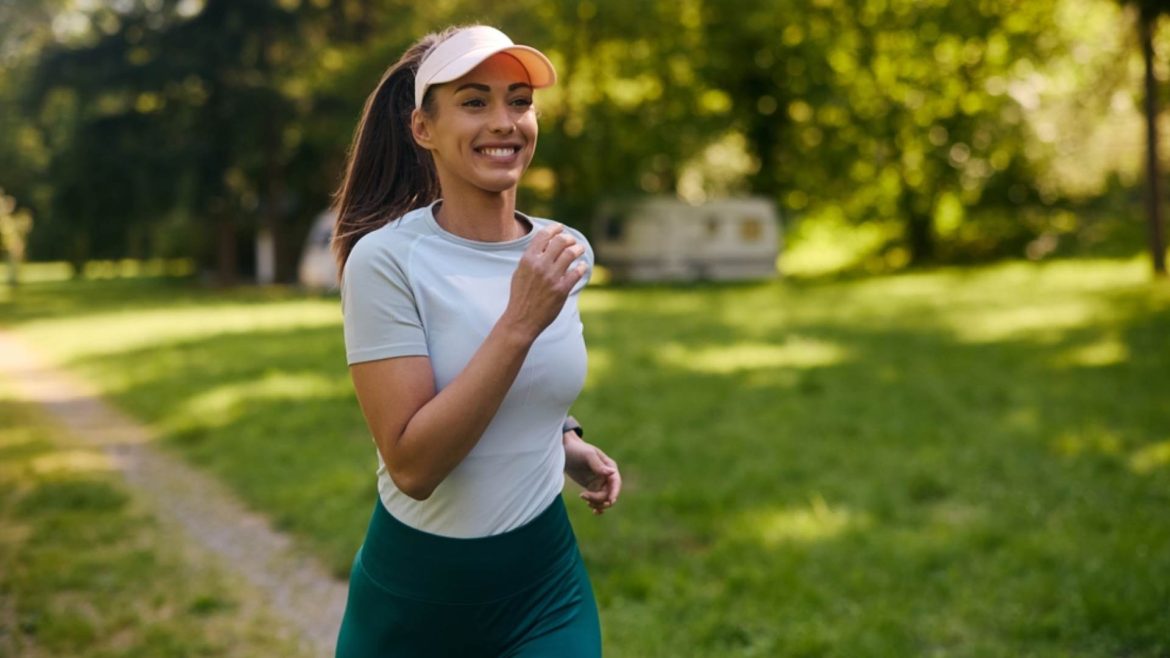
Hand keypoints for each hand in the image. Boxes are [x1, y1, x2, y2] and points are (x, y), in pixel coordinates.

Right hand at [503, 224, 586, 339]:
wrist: (521, 319)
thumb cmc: (520, 296)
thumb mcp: (520, 272)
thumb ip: (531, 258)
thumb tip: (544, 244)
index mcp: (528, 259)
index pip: (544, 236)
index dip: (554, 229)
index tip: (561, 228)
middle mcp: (540, 266)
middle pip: (560, 241)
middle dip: (569, 238)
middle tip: (572, 241)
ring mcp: (551, 277)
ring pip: (570, 254)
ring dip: (578, 249)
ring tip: (580, 249)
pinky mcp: (561, 290)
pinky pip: (576, 272)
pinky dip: (581, 267)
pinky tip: (582, 266)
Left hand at [563, 433, 620, 514]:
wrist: (564, 450)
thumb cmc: (576, 449)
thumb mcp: (587, 455)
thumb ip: (598, 465)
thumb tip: (612, 473)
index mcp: (610, 467)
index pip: (616, 483)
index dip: (614, 493)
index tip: (609, 501)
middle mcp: (607, 476)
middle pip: (610, 494)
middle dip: (601, 499)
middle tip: (586, 497)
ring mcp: (600, 483)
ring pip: (604, 499)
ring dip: (597, 504)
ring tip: (583, 497)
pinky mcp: (592, 487)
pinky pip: (598, 501)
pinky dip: (598, 507)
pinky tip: (593, 511)